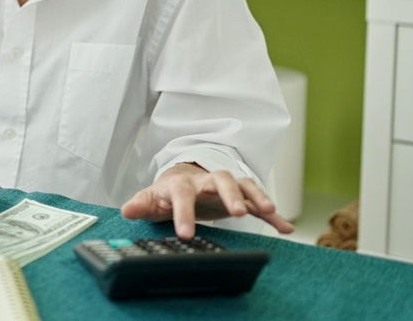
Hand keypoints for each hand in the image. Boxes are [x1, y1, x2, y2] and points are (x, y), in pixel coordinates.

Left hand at [120, 163, 294, 238]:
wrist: (184, 179)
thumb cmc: (167, 192)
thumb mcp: (152, 198)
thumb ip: (141, 204)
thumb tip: (126, 210)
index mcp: (183, 184)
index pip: (182, 195)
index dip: (184, 213)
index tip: (185, 234)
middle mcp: (207, 181)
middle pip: (221, 180)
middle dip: (229, 195)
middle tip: (238, 213)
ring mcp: (226, 187)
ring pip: (244, 185)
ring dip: (256, 196)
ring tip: (269, 211)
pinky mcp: (240, 197)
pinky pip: (259, 204)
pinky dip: (273, 215)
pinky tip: (286, 228)